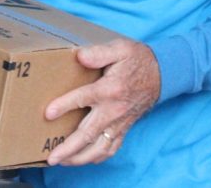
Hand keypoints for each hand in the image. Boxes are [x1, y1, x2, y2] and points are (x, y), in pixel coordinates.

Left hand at [44, 38, 160, 165]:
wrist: (161, 74)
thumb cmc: (137, 60)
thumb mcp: (120, 48)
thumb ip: (99, 52)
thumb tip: (79, 56)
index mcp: (110, 89)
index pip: (83, 98)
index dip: (64, 106)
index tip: (48, 114)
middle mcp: (113, 110)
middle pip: (87, 133)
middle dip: (68, 147)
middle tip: (52, 157)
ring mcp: (119, 122)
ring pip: (98, 147)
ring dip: (80, 158)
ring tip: (63, 162)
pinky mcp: (124, 128)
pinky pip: (111, 148)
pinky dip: (97, 157)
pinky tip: (85, 159)